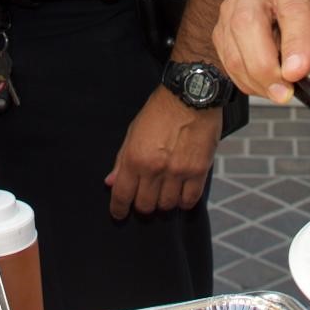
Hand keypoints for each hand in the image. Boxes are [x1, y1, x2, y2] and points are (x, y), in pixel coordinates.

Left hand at [104, 88, 223, 217]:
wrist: (191, 95)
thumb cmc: (160, 111)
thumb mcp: (133, 132)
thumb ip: (122, 160)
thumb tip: (110, 183)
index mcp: (135, 158)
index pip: (122, 195)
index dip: (118, 209)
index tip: (119, 214)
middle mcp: (155, 169)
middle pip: (145, 205)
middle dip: (142, 205)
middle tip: (146, 198)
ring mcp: (178, 171)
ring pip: (167, 205)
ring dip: (163, 203)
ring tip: (165, 192)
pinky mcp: (198, 171)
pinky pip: (189, 200)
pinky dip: (184, 201)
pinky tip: (181, 193)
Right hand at [214, 0, 309, 102]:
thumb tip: (292, 71)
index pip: (292, 9)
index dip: (294, 44)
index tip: (296, 73)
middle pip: (247, 22)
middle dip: (263, 66)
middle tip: (284, 92)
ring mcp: (236, 4)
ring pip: (232, 44)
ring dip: (254, 77)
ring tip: (280, 91)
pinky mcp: (224, 26)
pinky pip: (226, 58)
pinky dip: (245, 79)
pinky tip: (266, 83)